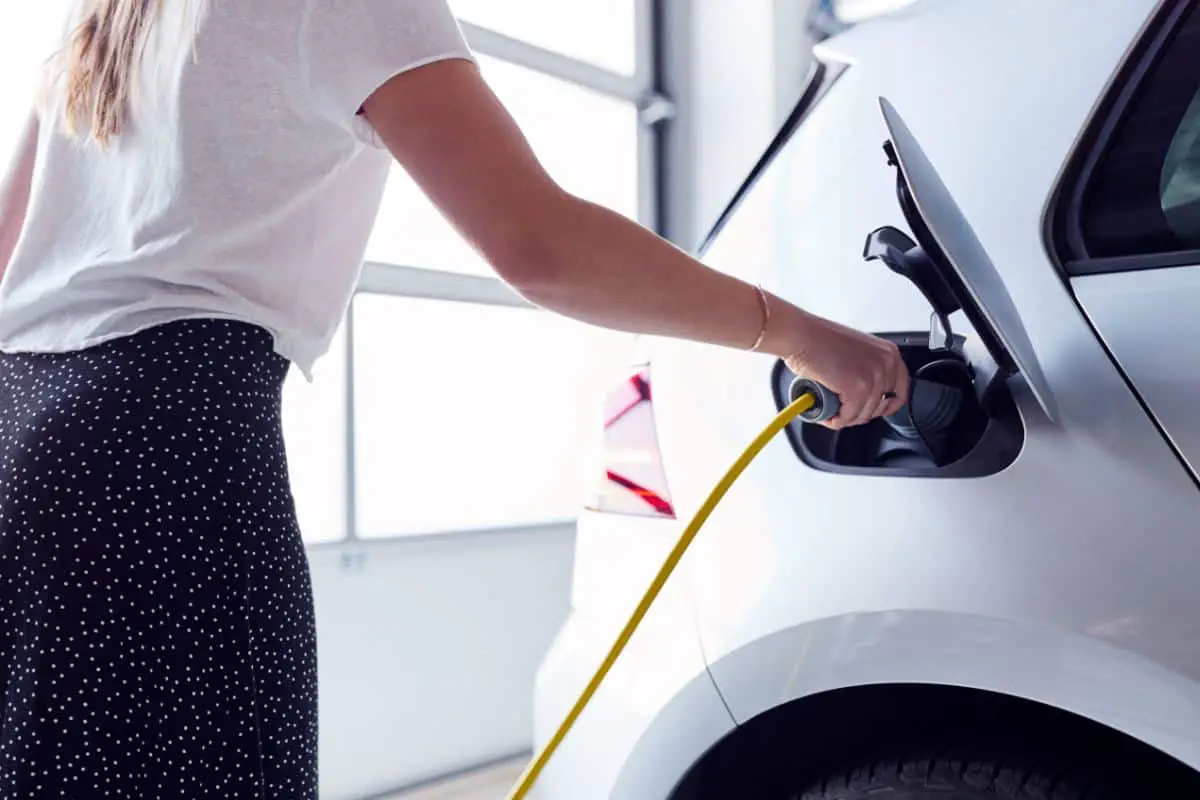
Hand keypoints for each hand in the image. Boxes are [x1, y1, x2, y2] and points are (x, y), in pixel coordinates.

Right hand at [781, 310, 909, 428]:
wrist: (800, 335)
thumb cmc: (818, 340)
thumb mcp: (856, 351)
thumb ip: (867, 369)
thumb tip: (866, 394)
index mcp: (889, 354)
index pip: (900, 391)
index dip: (885, 406)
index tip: (872, 410)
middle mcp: (886, 364)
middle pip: (881, 406)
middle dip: (860, 413)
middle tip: (843, 410)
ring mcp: (873, 376)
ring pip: (863, 414)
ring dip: (845, 418)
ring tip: (831, 411)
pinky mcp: (857, 388)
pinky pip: (849, 416)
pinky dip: (835, 420)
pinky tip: (826, 413)